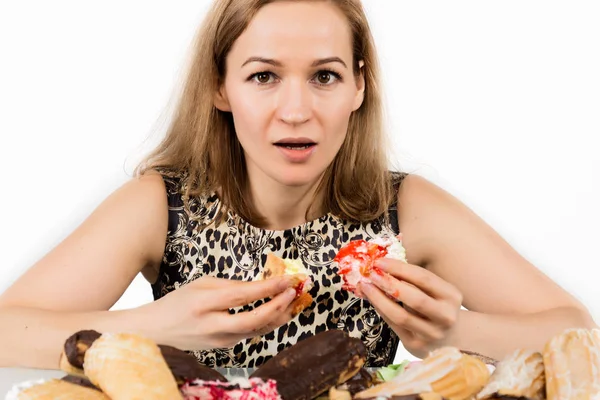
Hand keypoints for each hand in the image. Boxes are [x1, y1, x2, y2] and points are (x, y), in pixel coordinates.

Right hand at [136, 275, 298, 349]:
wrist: (156, 331)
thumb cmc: (178, 302)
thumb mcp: (202, 284)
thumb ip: (231, 285)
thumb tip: (260, 285)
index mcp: (204, 303)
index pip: (243, 296)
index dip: (268, 288)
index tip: (287, 278)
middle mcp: (212, 325)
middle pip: (254, 320)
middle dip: (279, 305)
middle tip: (293, 292)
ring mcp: (219, 341)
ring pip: (257, 330)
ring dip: (278, 316)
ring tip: (293, 301)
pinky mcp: (223, 348)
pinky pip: (250, 334)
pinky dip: (266, 322)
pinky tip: (277, 311)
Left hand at [359, 258, 462, 357]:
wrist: (450, 338)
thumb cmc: (437, 305)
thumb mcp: (436, 290)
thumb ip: (415, 279)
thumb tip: (384, 265)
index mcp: (452, 296)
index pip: (424, 279)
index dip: (400, 268)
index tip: (380, 261)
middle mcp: (446, 316)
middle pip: (415, 299)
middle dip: (390, 284)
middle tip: (372, 274)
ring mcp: (432, 334)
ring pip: (401, 316)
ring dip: (380, 299)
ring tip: (367, 287)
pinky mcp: (417, 345)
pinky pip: (394, 325)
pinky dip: (381, 310)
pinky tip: (372, 300)